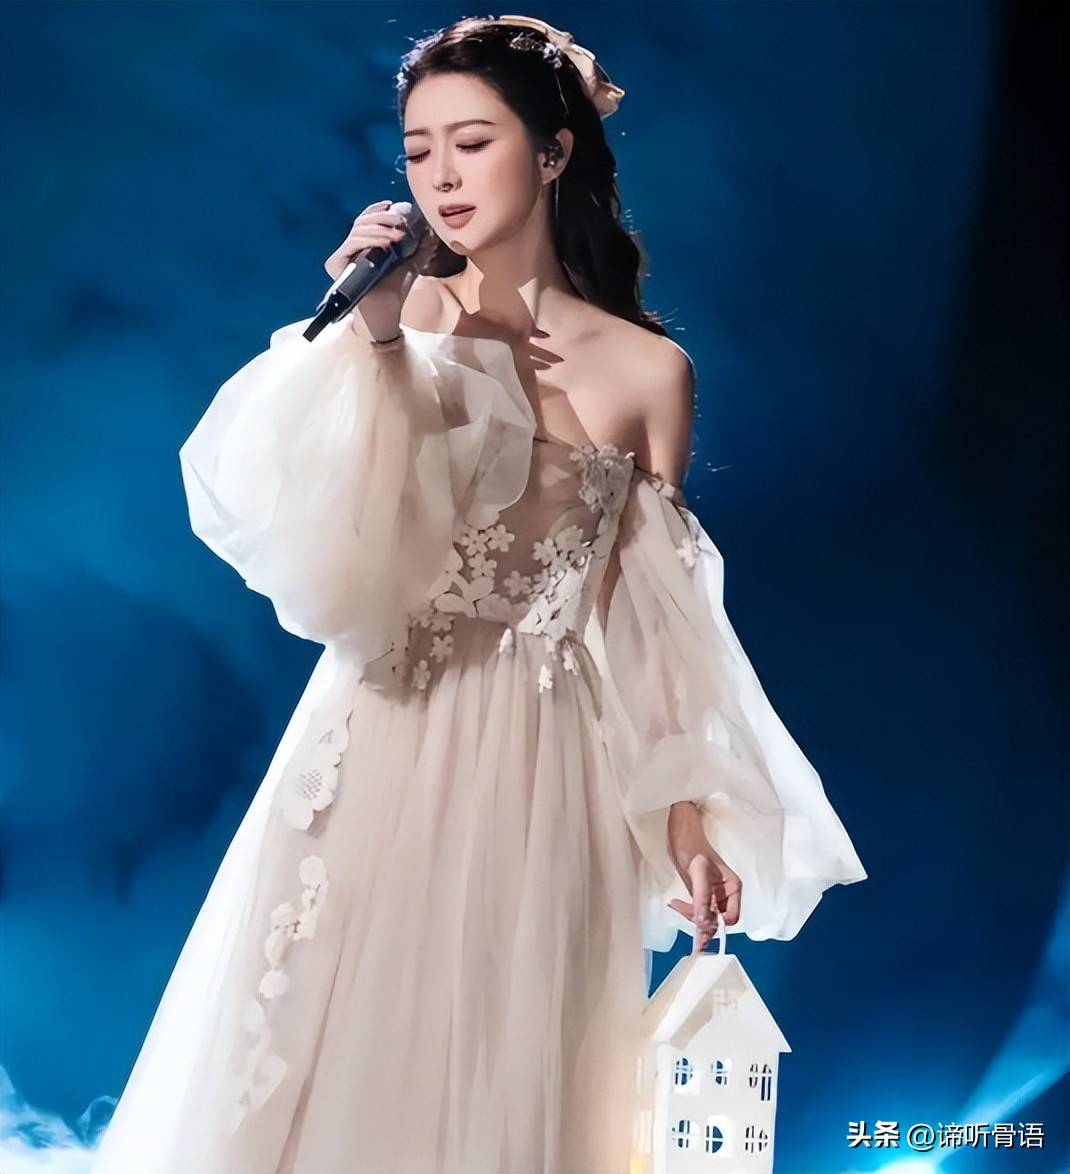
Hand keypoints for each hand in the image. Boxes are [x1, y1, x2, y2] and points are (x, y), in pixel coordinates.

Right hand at [323, 199, 433, 339]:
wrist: (385, 313)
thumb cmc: (394, 291)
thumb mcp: (409, 265)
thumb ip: (418, 249)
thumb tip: (430, 232)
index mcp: (363, 245)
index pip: (366, 219)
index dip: (377, 209)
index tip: (392, 204)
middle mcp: (350, 248)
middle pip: (362, 221)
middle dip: (383, 218)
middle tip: (402, 222)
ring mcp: (341, 256)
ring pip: (358, 230)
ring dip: (381, 229)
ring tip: (399, 235)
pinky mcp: (336, 263)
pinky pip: (352, 243)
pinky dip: (370, 239)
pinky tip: (387, 243)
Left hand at [668, 850, 741, 953]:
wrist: (680, 836)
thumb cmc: (693, 847)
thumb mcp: (698, 872)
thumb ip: (702, 898)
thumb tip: (703, 921)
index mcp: (732, 887)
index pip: (731, 916)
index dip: (717, 922)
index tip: (701, 921)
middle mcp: (726, 894)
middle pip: (718, 920)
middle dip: (702, 920)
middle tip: (684, 911)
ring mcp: (713, 896)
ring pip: (706, 918)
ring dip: (692, 917)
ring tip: (677, 905)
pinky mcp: (701, 895)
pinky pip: (697, 911)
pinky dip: (687, 912)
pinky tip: (676, 904)